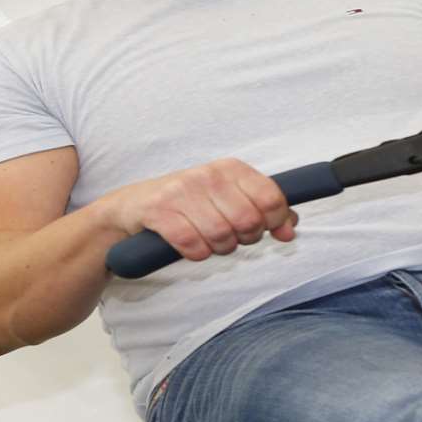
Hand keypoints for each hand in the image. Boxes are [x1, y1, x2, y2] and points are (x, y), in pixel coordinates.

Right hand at [102, 158, 296, 261]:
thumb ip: (263, 210)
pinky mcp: (158, 211)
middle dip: (244, 239)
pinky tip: (192, 248)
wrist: (131, 207)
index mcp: (231, 169)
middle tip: (231, 237)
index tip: (266, 230)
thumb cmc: (188, 204)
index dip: (275, 222)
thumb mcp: (229, 198)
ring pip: (222, 235)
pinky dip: (197, 253)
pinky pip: (193, 244)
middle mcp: (208, 175)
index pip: (271, 198)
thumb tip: (290, 229)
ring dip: (219, 249)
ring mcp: (181, 191)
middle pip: (248, 221)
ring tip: (210, 242)